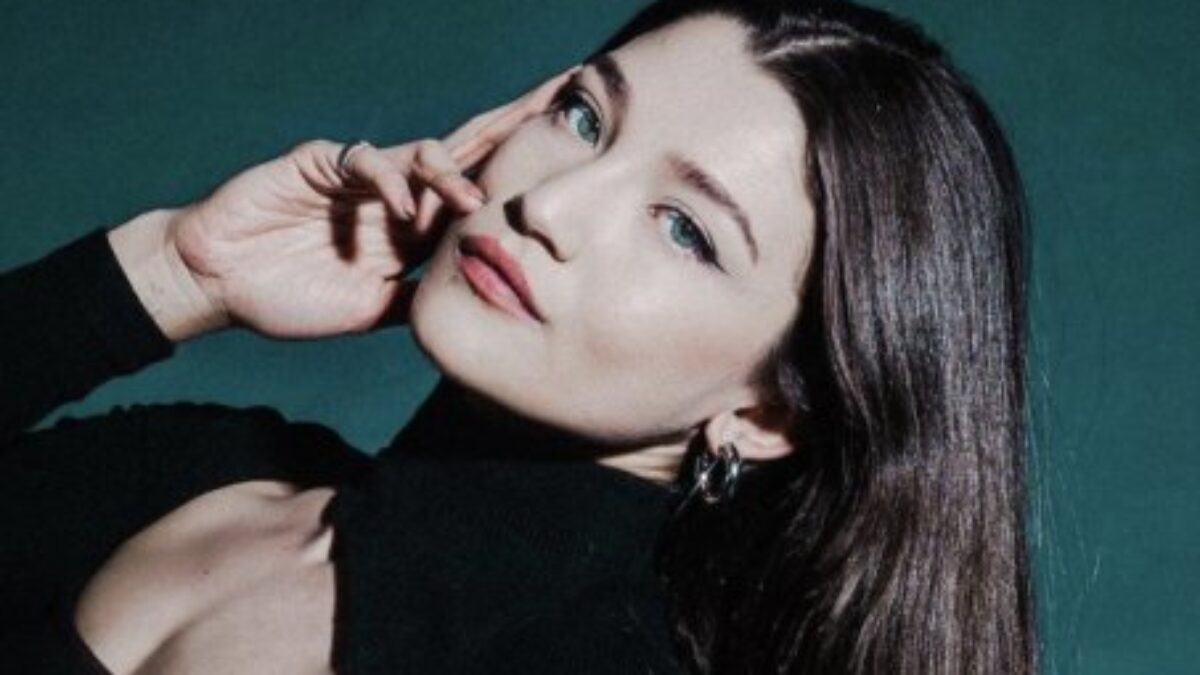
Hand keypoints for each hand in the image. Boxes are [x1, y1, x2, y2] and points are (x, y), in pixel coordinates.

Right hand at [122, 66, 576, 341]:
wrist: (221, 285)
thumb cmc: (292, 297)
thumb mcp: (371, 312)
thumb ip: (418, 302)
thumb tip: (475, 313)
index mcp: (414, 230)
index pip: (475, 197)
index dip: (515, 178)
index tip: (566, 168)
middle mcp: (397, 196)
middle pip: (465, 153)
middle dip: (511, 127)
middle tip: (559, 100)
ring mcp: (363, 176)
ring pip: (423, 153)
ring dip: (453, 174)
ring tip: (472, 203)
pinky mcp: (322, 163)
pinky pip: (365, 160)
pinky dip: (389, 182)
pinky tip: (401, 210)